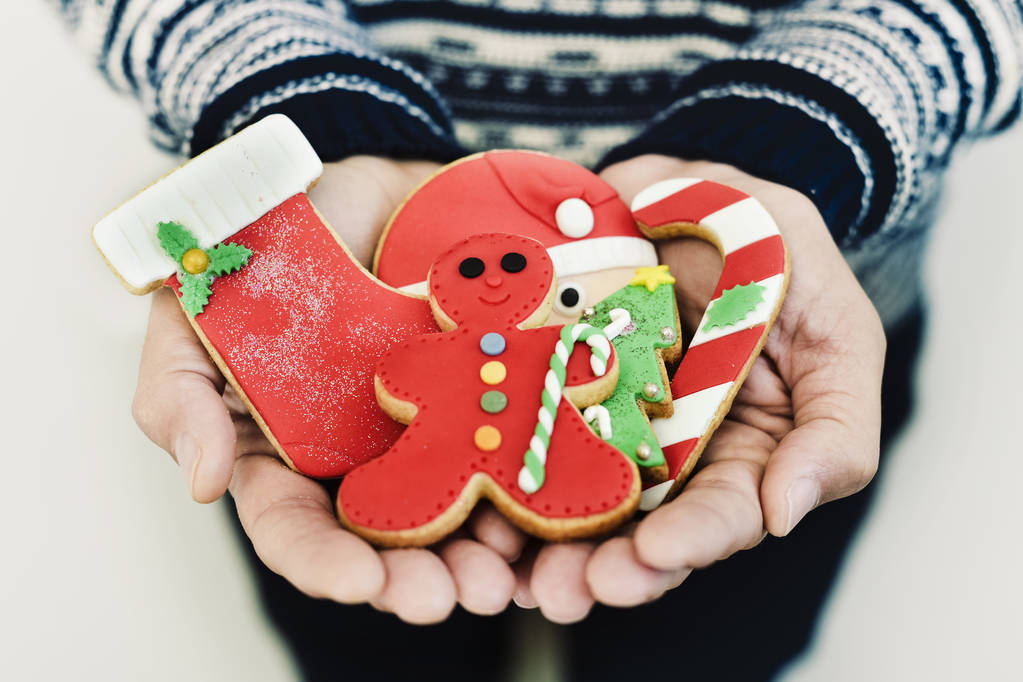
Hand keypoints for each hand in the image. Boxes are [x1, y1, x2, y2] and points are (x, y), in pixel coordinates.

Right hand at [131, 156, 524, 622]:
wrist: (340, 181)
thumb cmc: (255, 255)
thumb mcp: (192, 319)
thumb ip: (180, 398)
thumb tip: (202, 484)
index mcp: (286, 459)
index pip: (298, 531)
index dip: (325, 563)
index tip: (361, 581)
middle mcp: (360, 459)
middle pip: (388, 541)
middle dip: (419, 576)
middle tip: (454, 595)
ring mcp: (428, 425)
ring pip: (460, 506)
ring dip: (485, 550)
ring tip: (509, 574)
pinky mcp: (483, 387)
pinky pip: (513, 436)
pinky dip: (533, 476)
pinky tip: (556, 502)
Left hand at [516, 155, 885, 620]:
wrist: (693, 193)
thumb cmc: (780, 260)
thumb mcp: (837, 333)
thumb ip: (836, 428)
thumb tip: (786, 514)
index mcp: (739, 457)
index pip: (719, 516)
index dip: (691, 540)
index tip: (655, 553)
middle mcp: (665, 456)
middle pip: (635, 530)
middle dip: (603, 567)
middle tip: (567, 590)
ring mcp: (599, 423)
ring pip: (569, 500)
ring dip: (538, 545)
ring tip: (510, 573)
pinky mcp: (544, 385)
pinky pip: (515, 434)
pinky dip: (491, 474)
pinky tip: (472, 507)